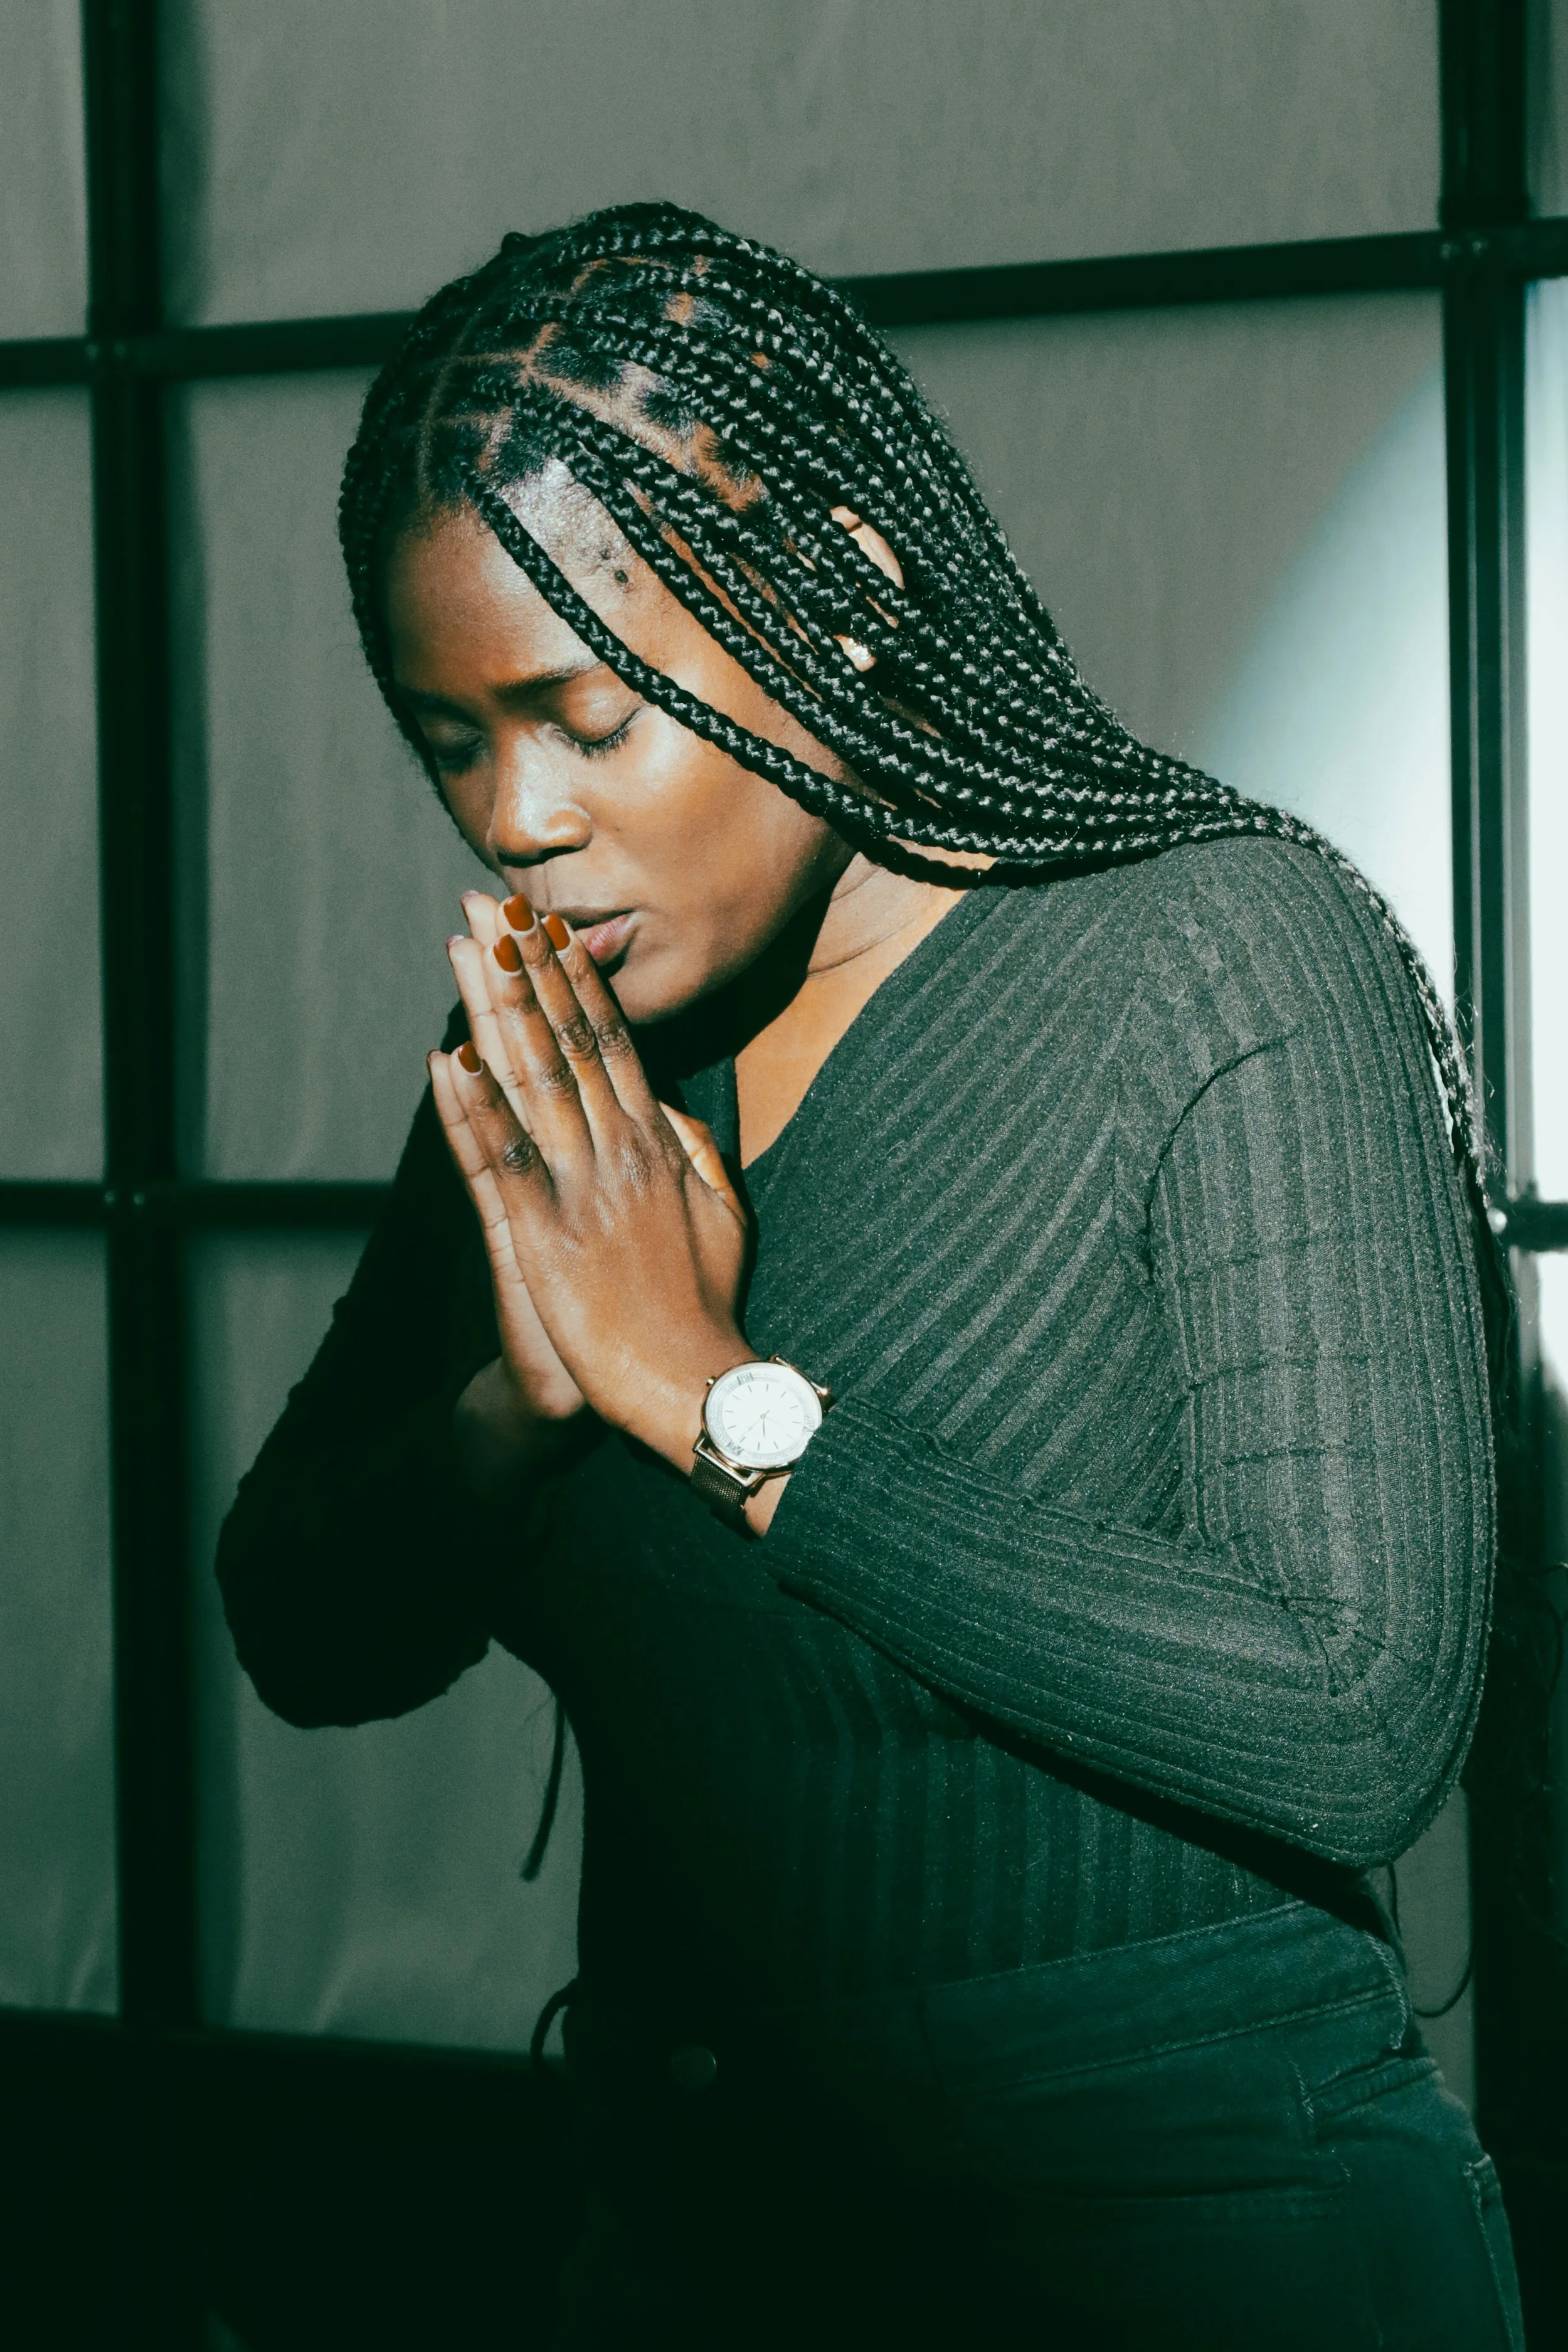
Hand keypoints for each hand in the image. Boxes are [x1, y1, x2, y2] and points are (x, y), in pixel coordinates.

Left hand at [431, 893, 751, 1473]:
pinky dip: (470, 1108)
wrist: (690, 1385)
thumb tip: (676, 1108)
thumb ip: (700, 1153)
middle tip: (496, 903)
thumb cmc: (704, 1307)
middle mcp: (617, 1153)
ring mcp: (578, 1192)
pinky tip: (446, 1059)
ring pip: (530, 1081)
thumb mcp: (725, 1214)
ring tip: (467, 949)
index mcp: (657, 1145)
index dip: (577, 979)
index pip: (613, 1041)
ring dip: (493, 1010)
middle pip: (565, 1041)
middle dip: (528, 967)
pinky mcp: (542, 1238)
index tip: (551, 926)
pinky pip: (498, 1160)